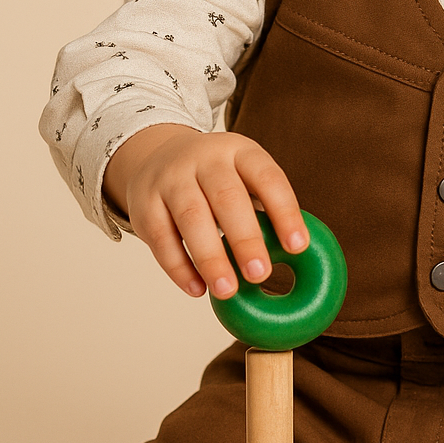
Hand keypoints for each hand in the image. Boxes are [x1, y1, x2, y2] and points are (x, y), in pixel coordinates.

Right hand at [103, 125, 307, 299]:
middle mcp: (204, 159)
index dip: (284, 211)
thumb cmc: (218, 179)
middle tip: (260, 274)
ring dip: (210, 258)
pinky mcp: (145, 203)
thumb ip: (265, 209)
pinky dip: (180, 267)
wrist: (158, 156)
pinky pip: (162, 238)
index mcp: (239, 151)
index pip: (267, 177)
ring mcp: (171, 178)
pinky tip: (198, 290)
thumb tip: (297, 256)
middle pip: (226, 197)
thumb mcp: (243, 176)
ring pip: (190, 218)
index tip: (298, 247)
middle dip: (244, 238)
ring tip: (228, 291)